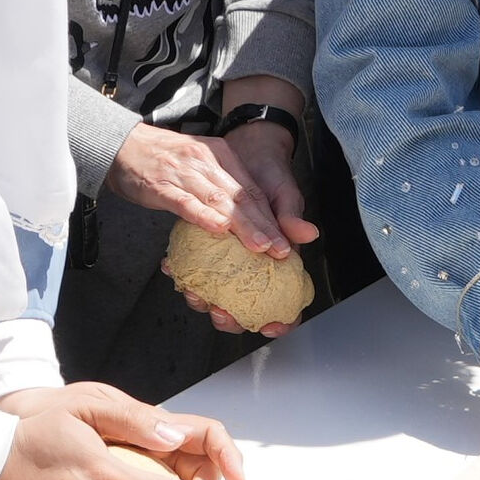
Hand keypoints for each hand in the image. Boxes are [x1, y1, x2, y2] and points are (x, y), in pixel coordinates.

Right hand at [107, 112, 321, 335]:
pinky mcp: (162, 185)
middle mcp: (206, 162)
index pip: (251, 190)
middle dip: (263, 226)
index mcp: (220, 155)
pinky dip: (203, 216)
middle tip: (279, 250)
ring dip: (242, 225)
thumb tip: (240, 218)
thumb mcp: (198, 164)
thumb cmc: (161, 159)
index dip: (270, 218)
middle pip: (241, 197)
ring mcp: (184, 172)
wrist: (122, 143)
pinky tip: (218, 229)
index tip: (284, 242)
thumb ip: (221, 185)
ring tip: (259, 245)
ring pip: (219, 200)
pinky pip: (186, 202)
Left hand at [186, 112, 318, 333]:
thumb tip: (307, 234)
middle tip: (219, 313)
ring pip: (217, 293)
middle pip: (246, 306)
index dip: (282, 320)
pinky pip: (195, 268)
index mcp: (279, 259)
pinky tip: (172, 268)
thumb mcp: (284, 193)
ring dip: (203, 299)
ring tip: (192, 294)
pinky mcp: (207, 247)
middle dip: (232, 319)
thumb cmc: (271, 175)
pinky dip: (183, 272)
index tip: (269, 327)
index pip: (286, 299)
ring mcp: (229, 259)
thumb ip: (290, 216)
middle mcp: (253, 264)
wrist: (247, 152)